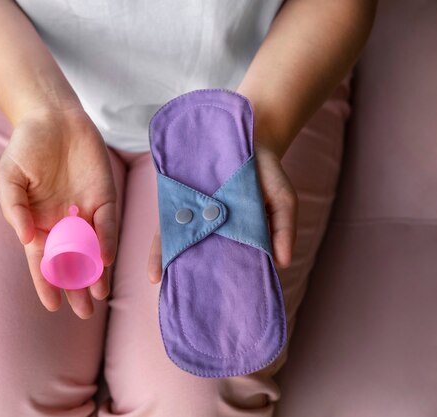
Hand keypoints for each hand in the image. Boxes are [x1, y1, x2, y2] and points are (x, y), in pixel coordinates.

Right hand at [0, 107, 117, 317]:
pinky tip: (106, 259)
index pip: (43, 261)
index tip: (52, 306)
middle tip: (84, 312)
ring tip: (100, 296)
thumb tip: (25, 238)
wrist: (53, 117)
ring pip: (92, 250)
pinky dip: (106, 241)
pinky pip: (107, 223)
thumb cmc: (26, 147)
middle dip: (77, 287)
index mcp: (39, 223)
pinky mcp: (105, 197)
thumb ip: (14, 208)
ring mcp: (85, 211)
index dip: (46, 283)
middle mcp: (64, 222)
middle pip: (71, 262)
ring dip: (96, 272)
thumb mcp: (9, 178)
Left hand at [148, 139, 297, 282]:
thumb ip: (284, 229)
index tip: (214, 301)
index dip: (219, 280)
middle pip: (196, 254)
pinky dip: (160, 235)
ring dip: (166, 256)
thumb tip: (283, 263)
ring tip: (157, 276)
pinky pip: (168, 218)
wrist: (251, 136)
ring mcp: (196, 213)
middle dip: (187, 275)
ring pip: (178, 239)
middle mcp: (212, 227)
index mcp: (235, 233)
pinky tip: (152, 249)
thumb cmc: (269, 174)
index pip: (226, 262)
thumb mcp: (283, 200)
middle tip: (179, 297)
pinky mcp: (182, 196)